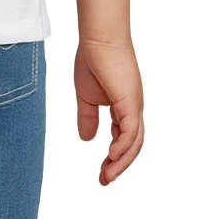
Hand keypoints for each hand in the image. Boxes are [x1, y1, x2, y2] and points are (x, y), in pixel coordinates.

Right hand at [74, 38, 144, 184]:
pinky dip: (123, 147)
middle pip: (132, 145)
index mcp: (123, 107)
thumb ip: (88, 117)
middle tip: (104, 180)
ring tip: (107, 176)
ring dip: (121, 162)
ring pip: (134, 142)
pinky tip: (112, 156)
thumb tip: (87, 140)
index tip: (102, 172)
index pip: (123, 138)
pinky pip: (130, 131)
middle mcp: (133, 109)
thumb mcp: (85, 95)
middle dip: (119, 165)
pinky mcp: (131, 101)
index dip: (114, 157)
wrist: (98, 37)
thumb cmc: (93, 59)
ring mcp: (134, 105)